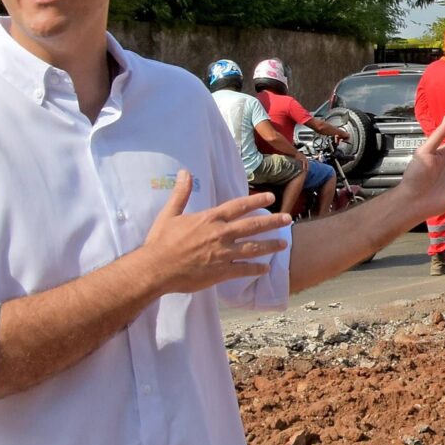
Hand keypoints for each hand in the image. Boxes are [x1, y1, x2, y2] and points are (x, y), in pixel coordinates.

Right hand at [140, 171, 290, 293]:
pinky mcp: (221, 272)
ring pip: (253, 248)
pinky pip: (244, 270)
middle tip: (288, 219)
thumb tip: (184, 172)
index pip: (238, 206)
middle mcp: (221, 234)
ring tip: (284, 244)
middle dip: (273, 222)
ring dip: (270, 246)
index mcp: (210, 219)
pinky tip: (266, 269)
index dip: (256, 201)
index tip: (270, 197)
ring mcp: (223, 254)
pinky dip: (256, 269)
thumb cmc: (161, 241)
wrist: (156, 269)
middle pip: (253, 226)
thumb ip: (181, 193)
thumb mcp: (170, 214)